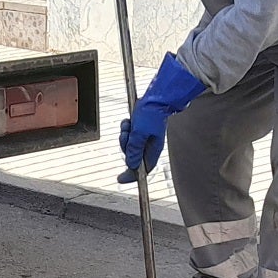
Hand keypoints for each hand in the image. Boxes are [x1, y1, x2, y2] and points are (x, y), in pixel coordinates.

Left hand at [118, 53, 205, 182]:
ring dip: (126, 136)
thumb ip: (134, 149)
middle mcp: (149, 147)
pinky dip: (127, 128)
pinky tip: (129, 121)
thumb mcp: (139, 133)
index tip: (121, 179)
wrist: (156, 97)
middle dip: (126, 147)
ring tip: (129, 125)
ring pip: (129, 145)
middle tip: (126, 136)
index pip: (142, 170)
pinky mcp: (140, 131)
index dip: (132, 176)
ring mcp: (144, 138)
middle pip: (132, 157)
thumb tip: (130, 165)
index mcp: (153, 151)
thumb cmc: (151, 114)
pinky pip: (129, 135)